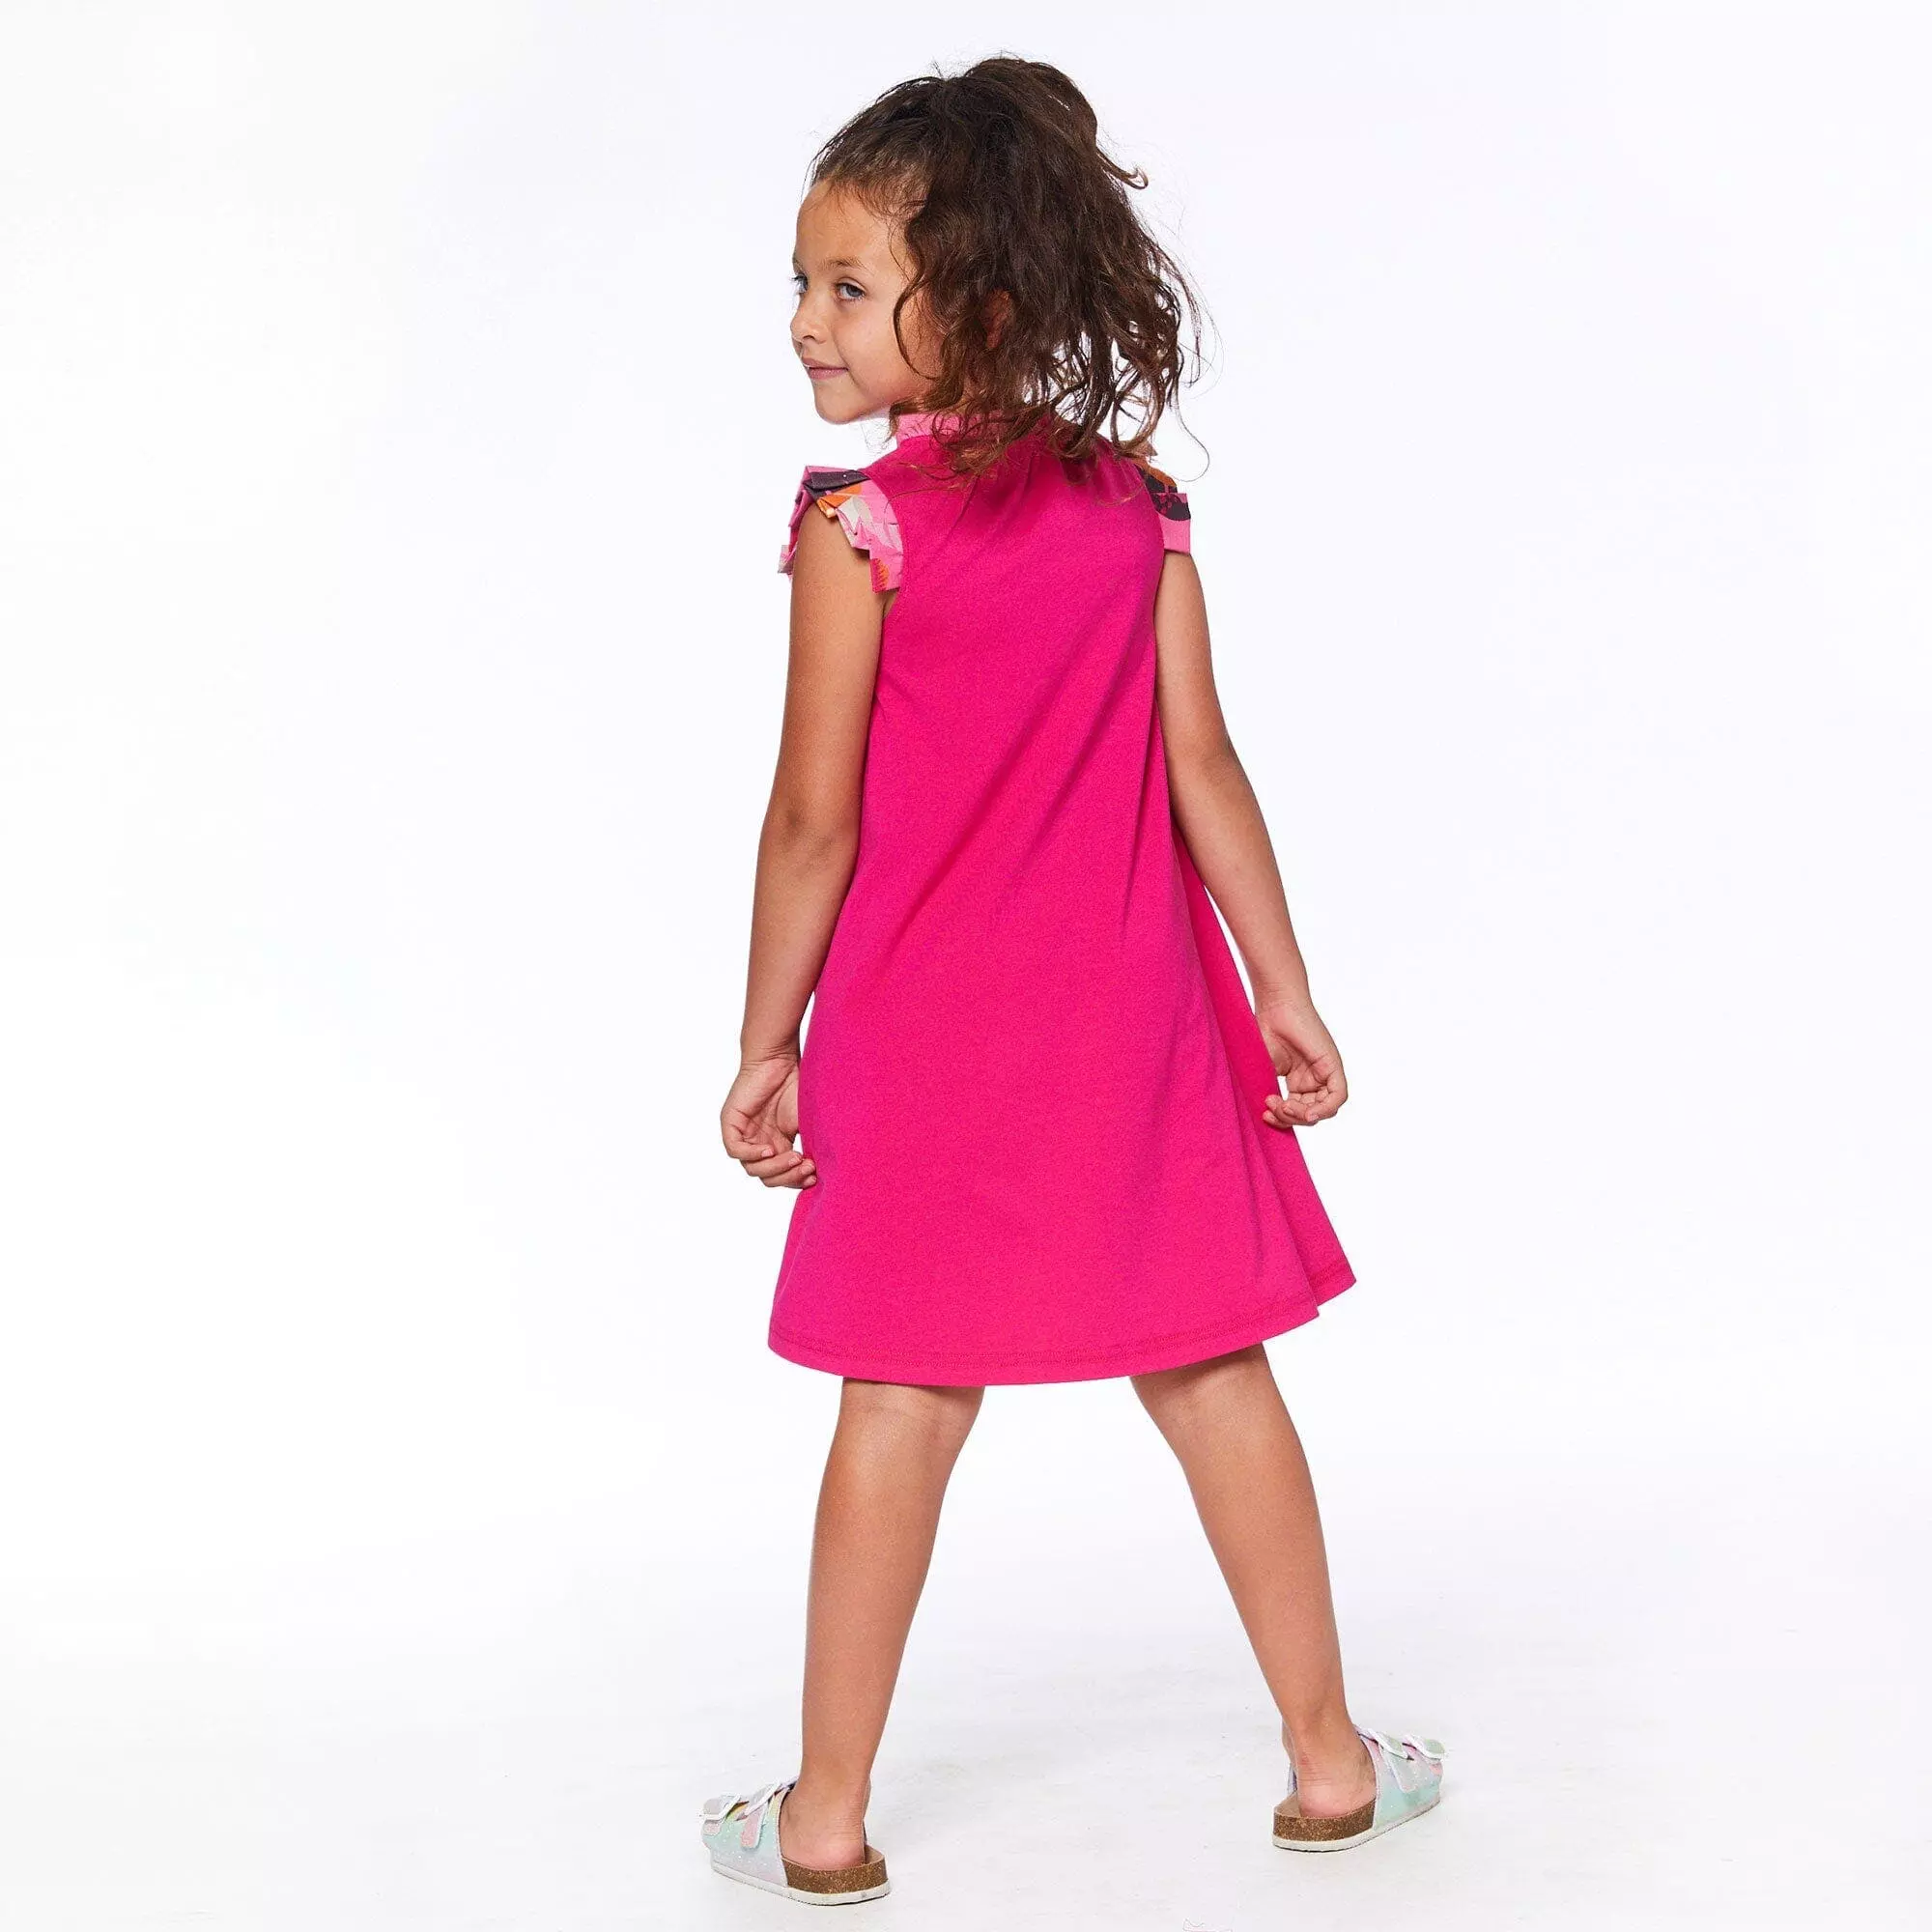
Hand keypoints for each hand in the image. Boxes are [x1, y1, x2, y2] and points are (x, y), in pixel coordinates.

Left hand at [721, 1051, 818, 1187]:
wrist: (779, 1059)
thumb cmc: (796, 1085)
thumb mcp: (808, 1122)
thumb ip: (812, 1147)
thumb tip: (824, 1172)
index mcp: (777, 1145)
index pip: (781, 1176)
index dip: (796, 1180)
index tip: (815, 1174)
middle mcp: (759, 1143)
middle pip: (767, 1177)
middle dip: (788, 1176)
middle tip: (807, 1166)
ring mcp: (744, 1135)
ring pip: (752, 1168)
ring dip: (775, 1168)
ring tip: (795, 1157)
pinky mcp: (731, 1124)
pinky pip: (735, 1150)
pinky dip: (752, 1155)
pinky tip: (770, 1150)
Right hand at [1255, 996, 1346, 1127]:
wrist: (1274, 1006)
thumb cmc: (1264, 1031)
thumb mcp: (1265, 1071)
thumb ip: (1270, 1094)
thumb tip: (1268, 1117)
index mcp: (1298, 1082)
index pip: (1299, 1113)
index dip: (1284, 1120)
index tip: (1265, 1114)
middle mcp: (1313, 1079)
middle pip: (1312, 1113)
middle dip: (1291, 1119)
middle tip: (1271, 1107)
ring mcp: (1324, 1072)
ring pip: (1325, 1109)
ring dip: (1303, 1115)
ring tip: (1282, 1105)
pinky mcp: (1333, 1065)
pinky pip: (1338, 1096)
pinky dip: (1325, 1108)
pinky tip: (1308, 1112)